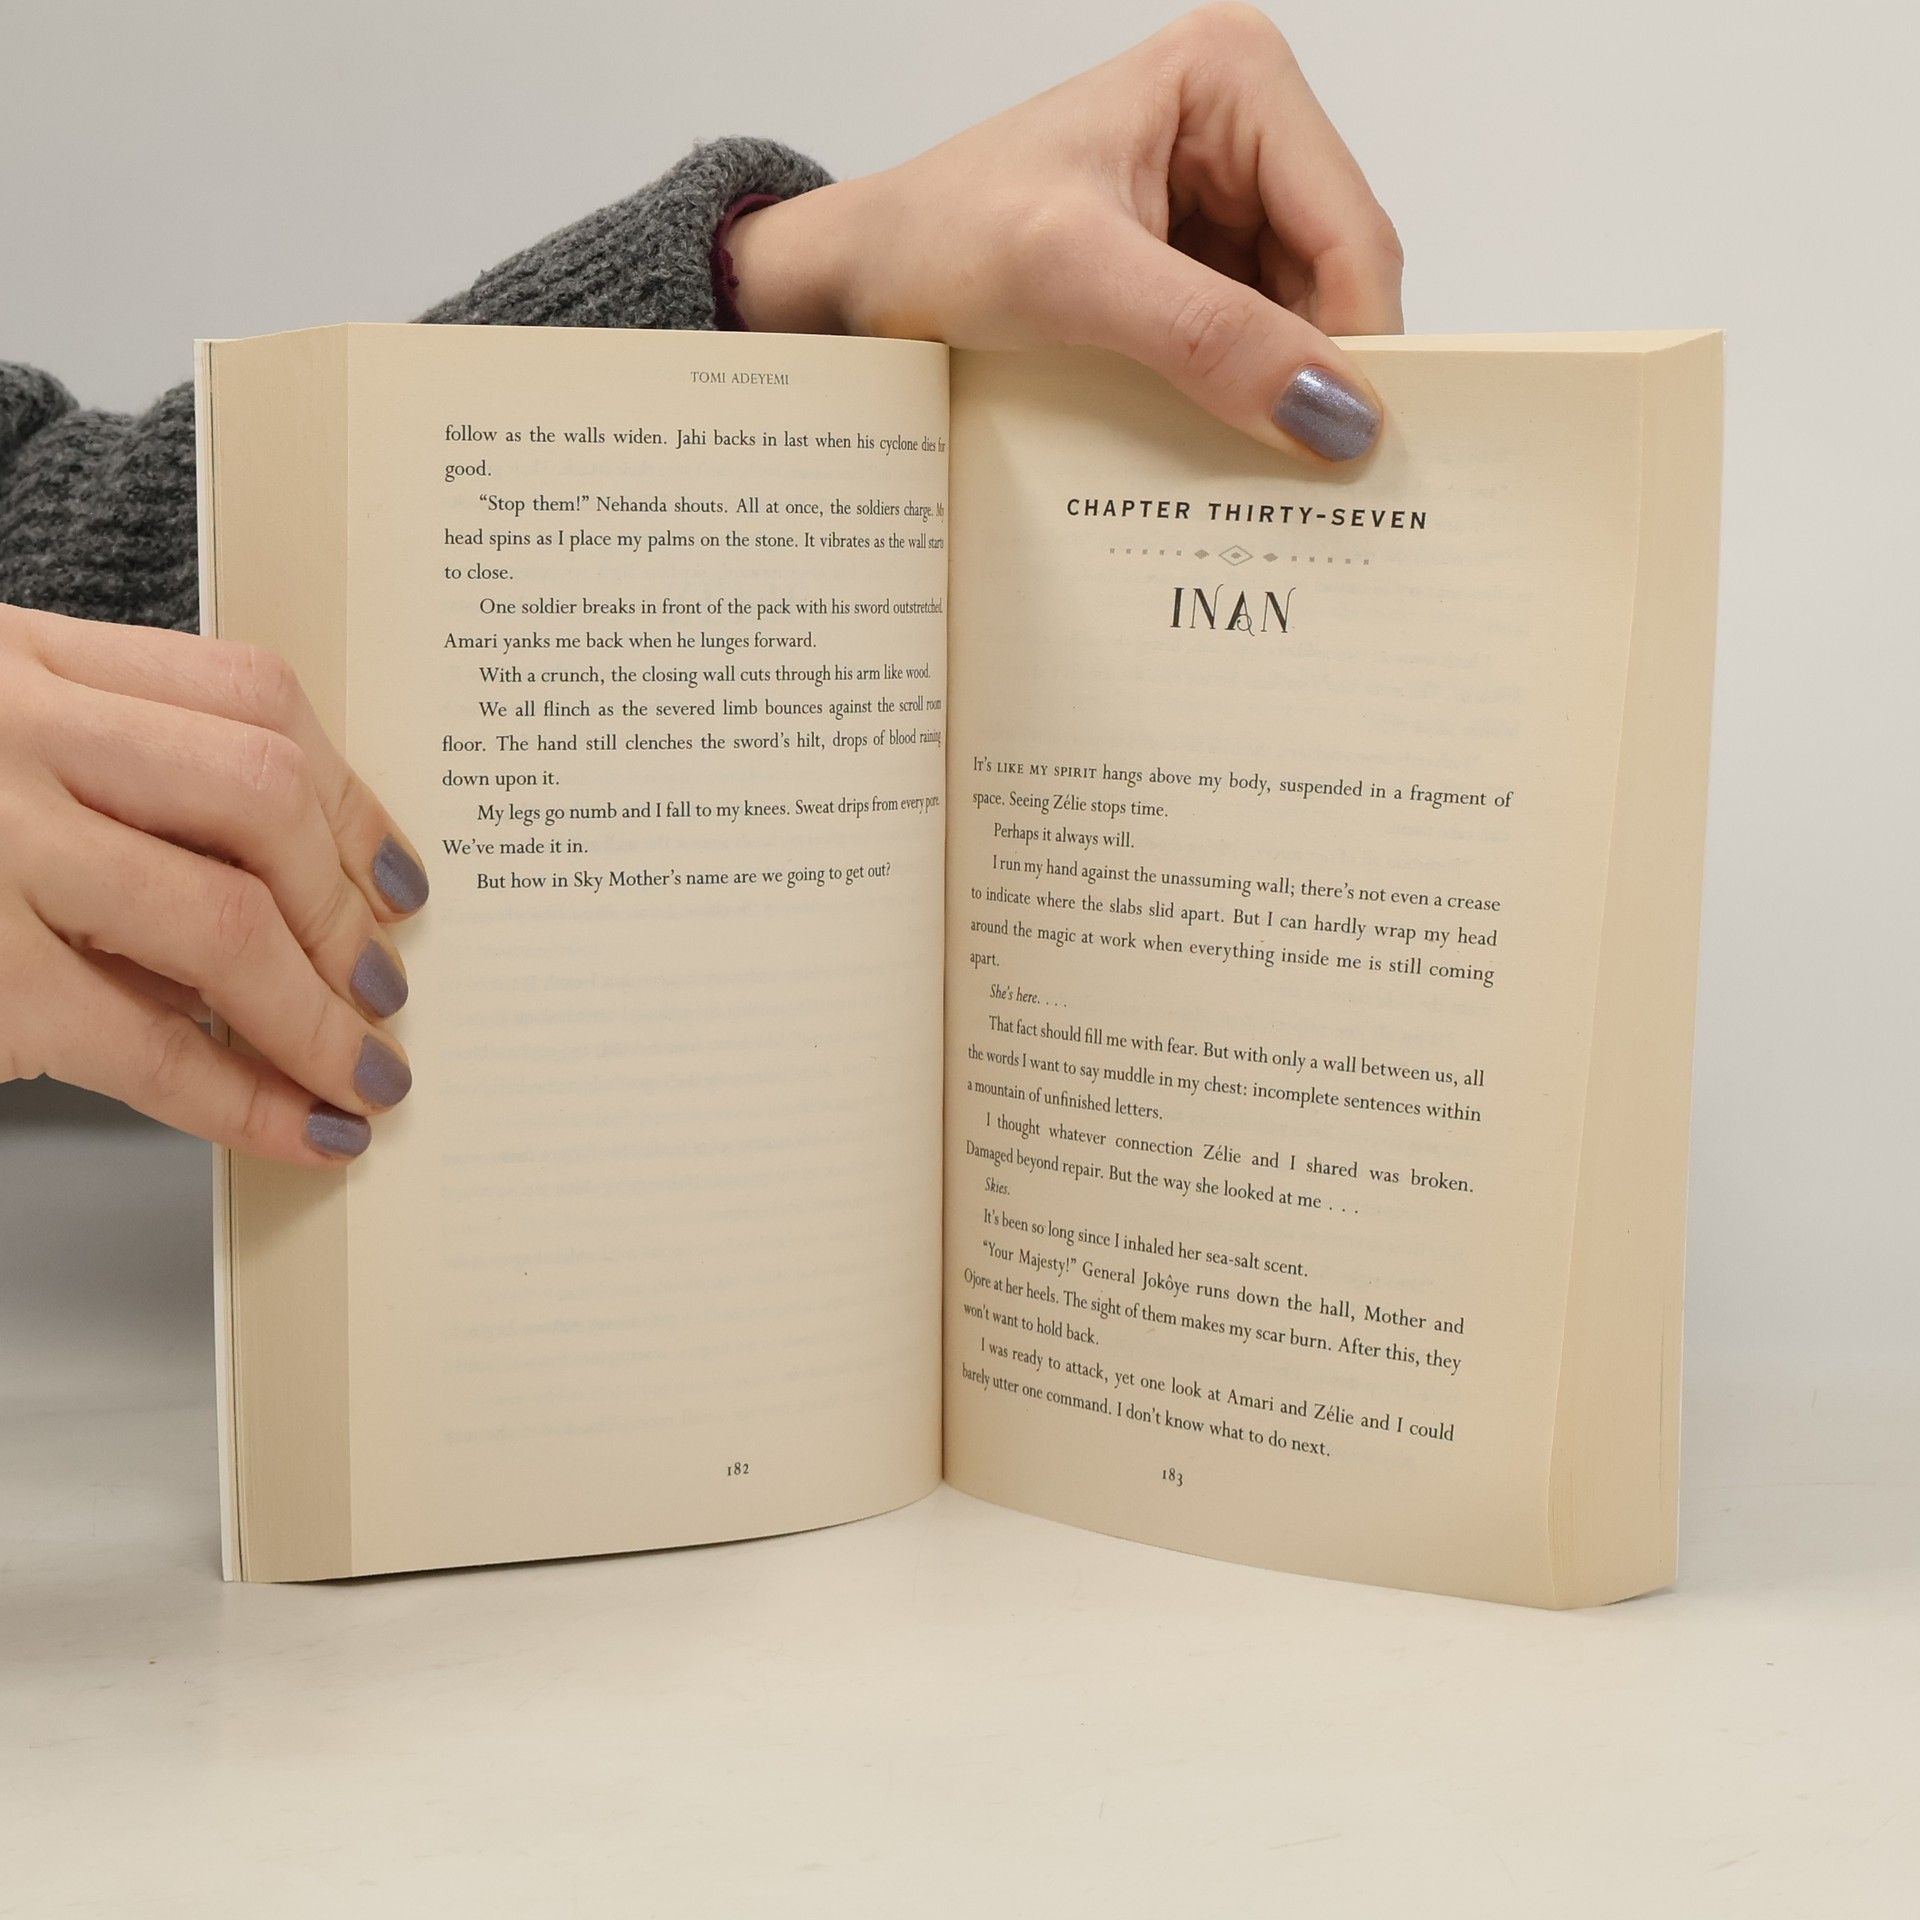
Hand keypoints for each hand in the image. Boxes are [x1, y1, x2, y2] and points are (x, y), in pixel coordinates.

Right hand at [0, 604, 427, 1164]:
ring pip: (221, 917)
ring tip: (365, 1067)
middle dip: (346, 905)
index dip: (350, 796)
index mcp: (25, 656)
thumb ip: (108, 772)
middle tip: (387, 983)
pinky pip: (143, 1044)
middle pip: (260, 792)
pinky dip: (243, 1099)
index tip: (399, 875)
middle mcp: (7, 729)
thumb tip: (296, 900)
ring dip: (318, 1010)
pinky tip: (302, 1130)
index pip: (251, 696)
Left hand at [729, 5, 1402, 461]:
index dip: (1358, 345)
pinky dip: (1241, 403)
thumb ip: (1207, 337)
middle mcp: (1243, 132)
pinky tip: (1216, 448)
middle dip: (1318, 376)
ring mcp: (1221, 204)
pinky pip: (1252, 348)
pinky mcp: (1192, 270)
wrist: (859, 279)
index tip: (1348, 452)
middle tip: (1307, 483)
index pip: (1350, 230)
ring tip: (1247, 468)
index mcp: (1235, 80)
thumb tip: (1331, 413)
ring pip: (1301, 325)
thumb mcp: (1072, 279)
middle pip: (1336, 281)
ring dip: (1278, 398)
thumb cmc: (934, 239)